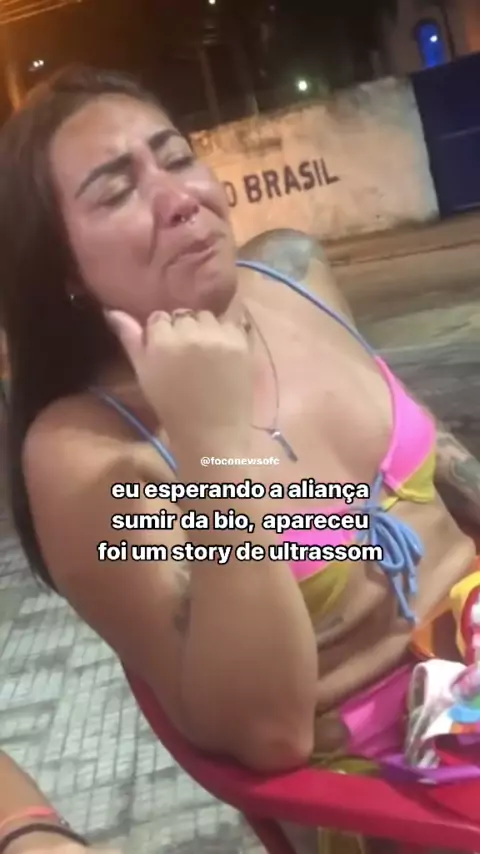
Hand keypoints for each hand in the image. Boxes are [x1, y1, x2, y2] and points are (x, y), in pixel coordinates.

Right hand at [107, 308, 252, 445]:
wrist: (211, 432)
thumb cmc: (172, 407)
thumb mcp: (143, 374)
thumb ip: (130, 339)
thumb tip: (113, 311)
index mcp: (160, 341)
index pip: (158, 317)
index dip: (161, 333)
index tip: (166, 352)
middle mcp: (189, 332)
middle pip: (183, 315)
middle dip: (183, 330)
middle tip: (187, 355)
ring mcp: (217, 336)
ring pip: (207, 316)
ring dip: (205, 329)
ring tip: (206, 353)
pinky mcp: (240, 343)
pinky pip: (230, 324)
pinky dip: (226, 335)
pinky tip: (223, 355)